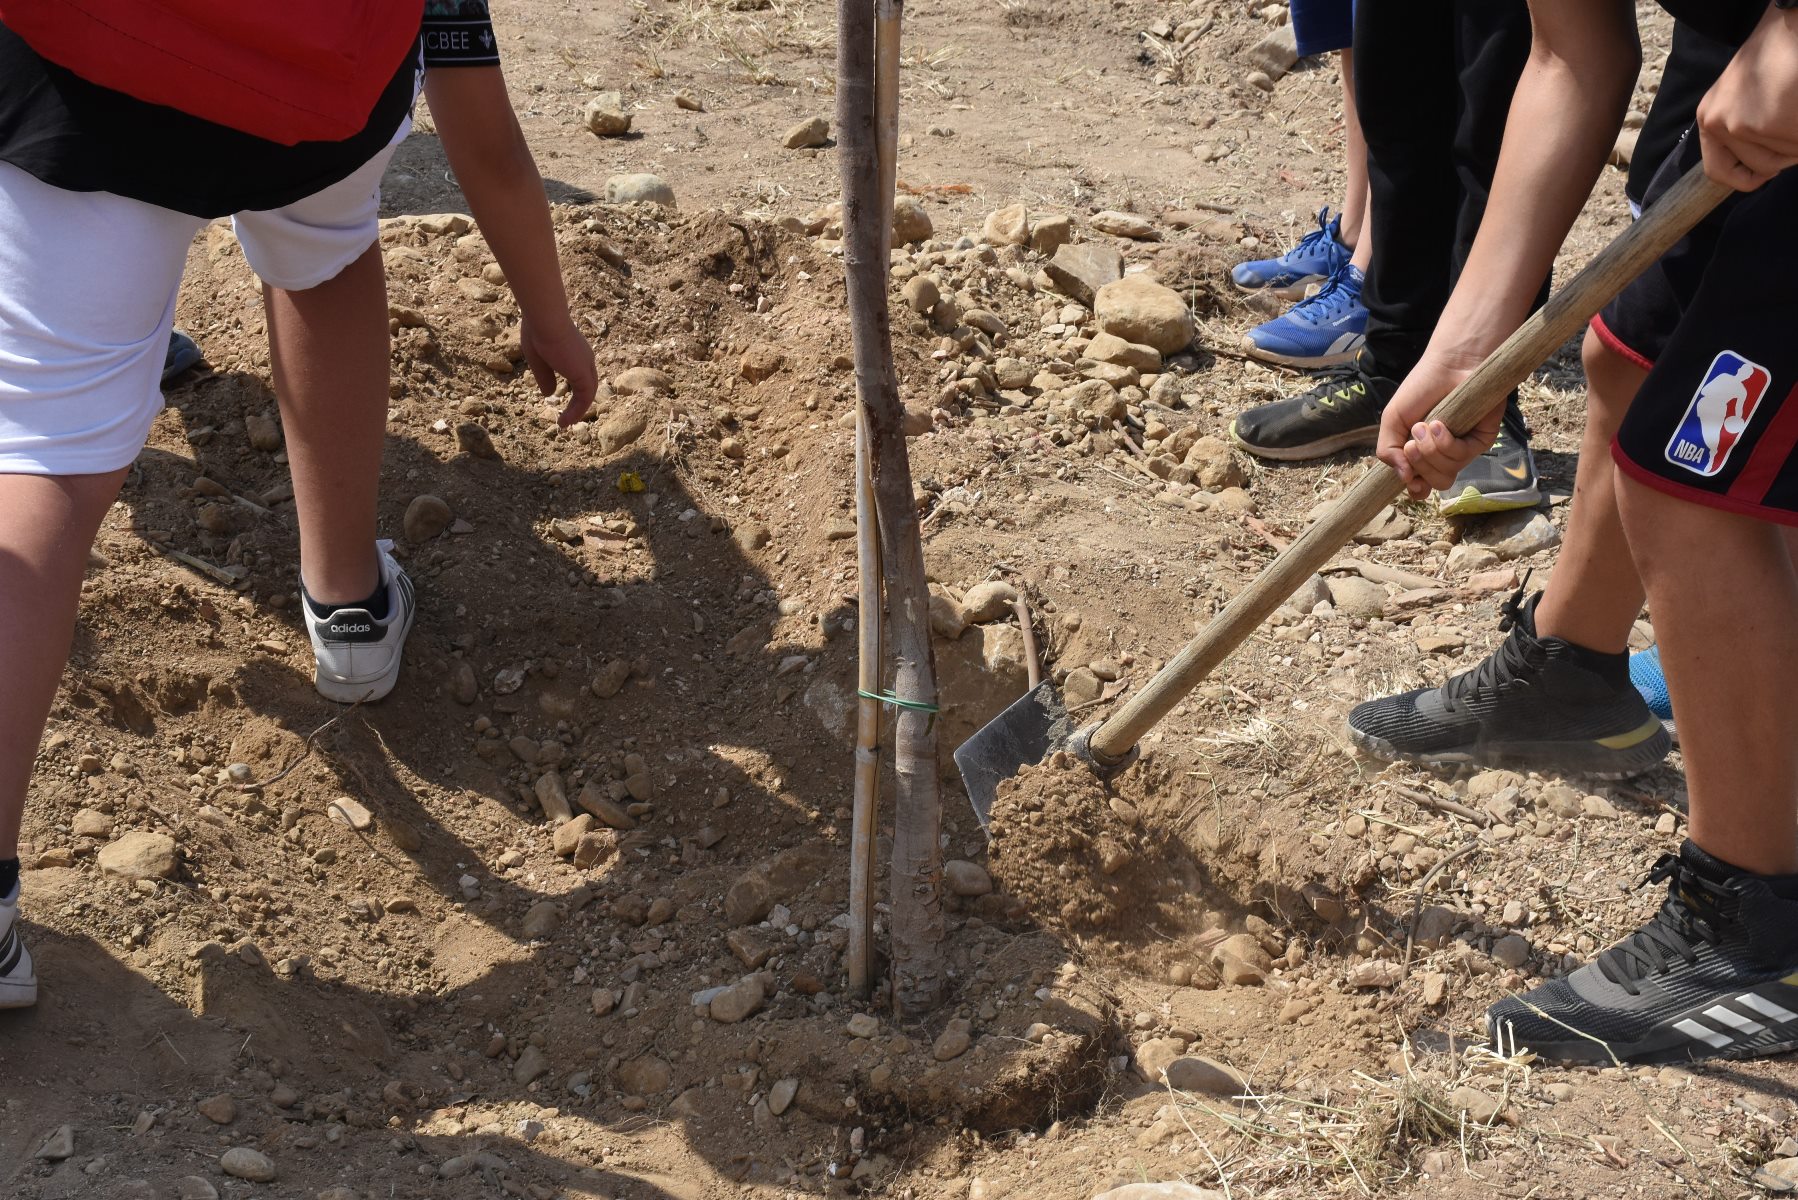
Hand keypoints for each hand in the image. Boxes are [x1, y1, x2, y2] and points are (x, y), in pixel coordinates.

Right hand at [521, 316, 597, 426]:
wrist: (545, 320)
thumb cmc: (538, 332)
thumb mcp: (538, 359)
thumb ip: (545, 377)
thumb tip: (550, 395)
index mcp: (575, 351)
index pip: (578, 372)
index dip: (572, 387)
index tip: (558, 396)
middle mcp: (584, 358)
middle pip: (587, 384)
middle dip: (579, 402)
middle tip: (568, 416)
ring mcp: (586, 365)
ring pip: (587, 393)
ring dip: (577, 411)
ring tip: (564, 424)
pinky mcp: (584, 374)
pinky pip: (584, 398)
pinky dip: (576, 411)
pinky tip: (564, 421)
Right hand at [1374, 357, 1497, 499]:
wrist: (1448, 365)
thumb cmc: (1420, 389)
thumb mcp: (1392, 420)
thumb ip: (1387, 451)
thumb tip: (1404, 479)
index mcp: (1423, 455)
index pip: (1422, 487)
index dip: (1416, 489)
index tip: (1410, 479)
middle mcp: (1445, 456)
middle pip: (1433, 483)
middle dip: (1419, 463)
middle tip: (1412, 440)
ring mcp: (1464, 449)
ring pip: (1446, 474)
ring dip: (1430, 452)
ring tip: (1426, 425)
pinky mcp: (1481, 440)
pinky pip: (1462, 457)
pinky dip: (1446, 443)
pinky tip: (1441, 424)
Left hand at [1697, 5, 1797, 191]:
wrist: (1791, 22)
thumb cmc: (1777, 53)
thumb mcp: (1745, 94)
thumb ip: (1744, 129)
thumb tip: (1757, 171)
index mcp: (1710, 118)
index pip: (1718, 171)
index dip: (1745, 177)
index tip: (1763, 174)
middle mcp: (1721, 124)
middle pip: (1763, 166)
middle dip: (1787, 149)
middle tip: (1792, 115)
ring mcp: (1747, 125)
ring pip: (1787, 156)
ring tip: (1796, 103)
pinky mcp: (1775, 122)